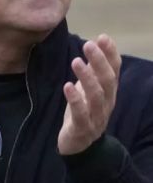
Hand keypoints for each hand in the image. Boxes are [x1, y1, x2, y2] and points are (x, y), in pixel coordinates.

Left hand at [58, 35, 120, 154]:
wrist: (80, 145)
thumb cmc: (84, 111)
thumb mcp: (89, 89)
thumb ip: (94, 69)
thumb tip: (97, 42)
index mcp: (109, 92)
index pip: (114, 71)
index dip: (110, 54)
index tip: (103, 37)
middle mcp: (106, 103)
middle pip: (107, 81)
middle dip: (99, 62)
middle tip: (88, 44)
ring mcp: (96, 116)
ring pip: (96, 96)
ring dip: (87, 78)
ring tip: (76, 61)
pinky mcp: (82, 128)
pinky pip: (81, 114)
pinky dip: (75, 100)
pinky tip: (67, 86)